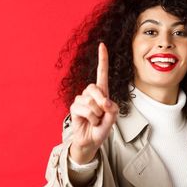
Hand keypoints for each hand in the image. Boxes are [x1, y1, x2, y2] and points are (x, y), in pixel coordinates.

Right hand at [68, 42, 118, 163]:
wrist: (90, 141)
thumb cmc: (102, 129)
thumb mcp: (113, 119)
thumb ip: (113, 110)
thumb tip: (105, 102)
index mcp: (102, 92)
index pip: (101, 73)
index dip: (102, 59)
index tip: (101, 45)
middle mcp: (90, 94)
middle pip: (94, 87)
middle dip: (101, 101)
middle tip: (103, 114)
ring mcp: (81, 100)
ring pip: (90, 101)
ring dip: (97, 114)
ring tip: (96, 120)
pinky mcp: (74, 108)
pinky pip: (84, 109)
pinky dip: (91, 117)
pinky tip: (89, 121)